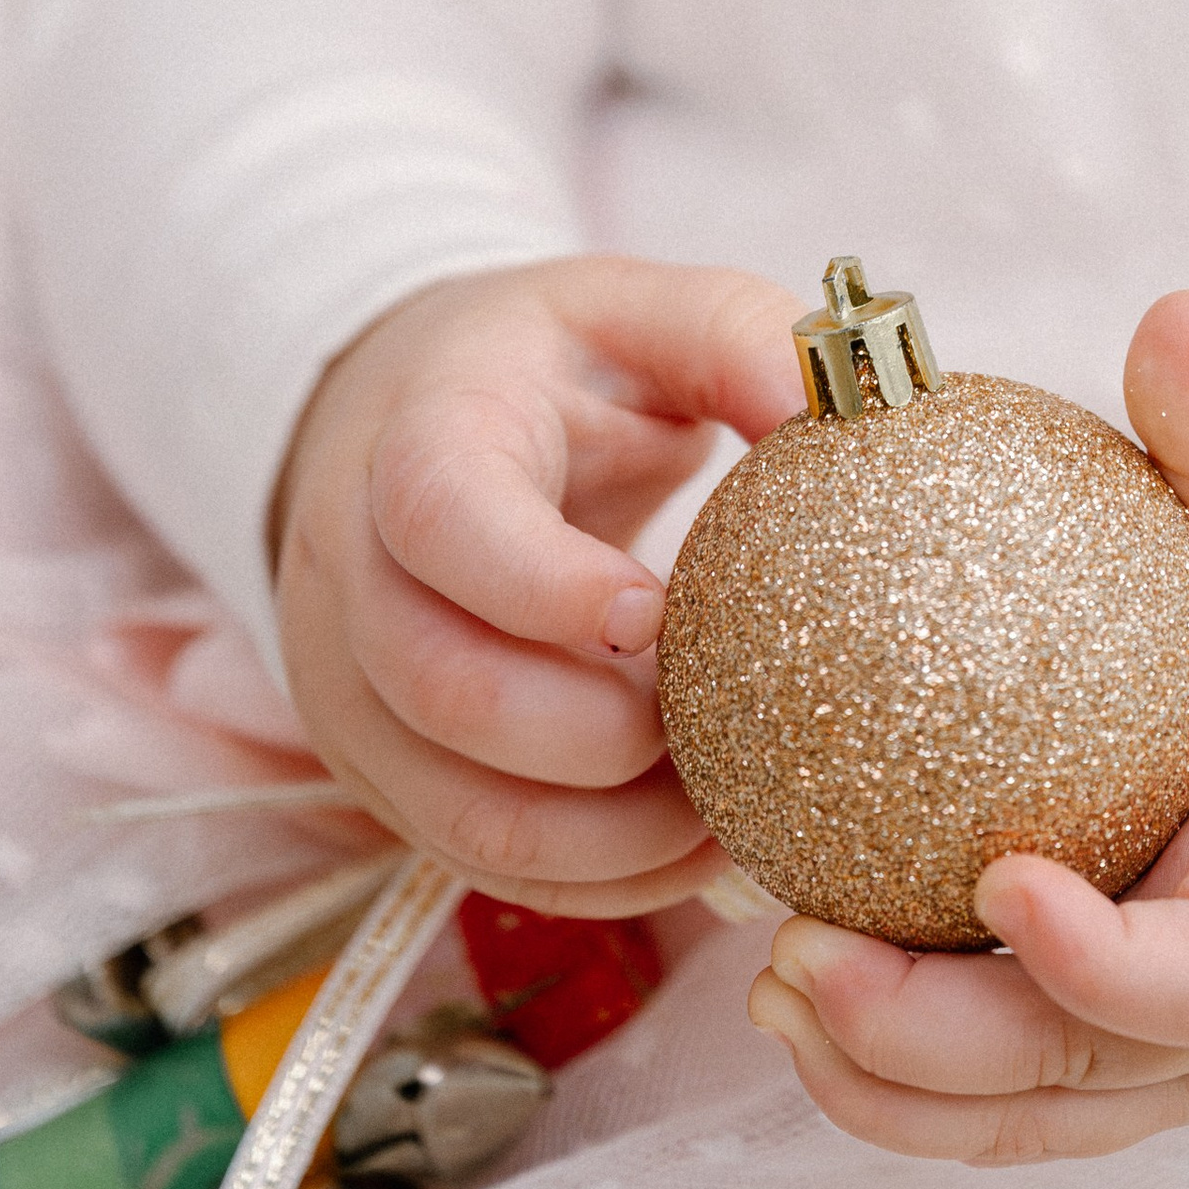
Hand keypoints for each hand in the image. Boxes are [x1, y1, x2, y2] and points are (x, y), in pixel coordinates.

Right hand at [274, 256, 802, 915]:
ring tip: (732, 802)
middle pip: (444, 688)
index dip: (544, 585)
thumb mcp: (634, 311)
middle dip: (601, 737)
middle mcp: (354, 570)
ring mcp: (348, 687)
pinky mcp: (378, 770)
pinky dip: (593, 877)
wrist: (401, 415)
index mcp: (417, 435)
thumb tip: (839, 414)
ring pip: (460, 809)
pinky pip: (476, 862)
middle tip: (731, 721)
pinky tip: (690, 844)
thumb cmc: (544, 367)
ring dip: (611, 834)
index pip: (441, 519)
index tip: (658, 612)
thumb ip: (735, 337)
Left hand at [747, 292, 1188, 1157]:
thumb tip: (1175, 317)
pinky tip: (807, 994)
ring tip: (768, 982)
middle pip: (1087, 1074)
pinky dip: (914, 1080)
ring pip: (1035, 1121)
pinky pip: (1024, 1109)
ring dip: (893, 1081)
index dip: (1101, 961)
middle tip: (792, 954)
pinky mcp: (1148, 1072)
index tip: (994, 875)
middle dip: (928, 1043)